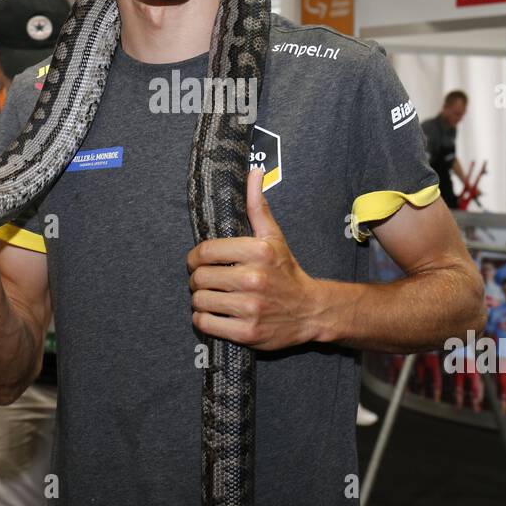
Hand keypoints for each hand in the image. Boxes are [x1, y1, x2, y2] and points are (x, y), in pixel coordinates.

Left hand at [186, 167, 326, 349]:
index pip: (205, 251)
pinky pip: (205, 324)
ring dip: (200, 300)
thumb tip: (253, 172)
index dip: (196, 257)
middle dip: (198, 279)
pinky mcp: (247, 333)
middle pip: (199, 277)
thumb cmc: (286, 271)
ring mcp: (250, 308)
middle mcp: (253, 279)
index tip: (199, 261)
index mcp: (257, 252)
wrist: (310, 311)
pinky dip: (204, 320)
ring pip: (199, 301)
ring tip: (211, 297)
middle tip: (207, 281)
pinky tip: (215, 314)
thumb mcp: (273, 237)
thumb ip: (258, 206)